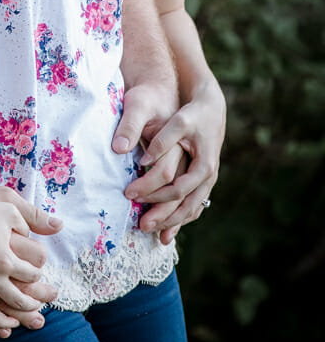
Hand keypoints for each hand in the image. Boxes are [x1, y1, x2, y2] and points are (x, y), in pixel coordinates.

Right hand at [0, 183, 60, 334]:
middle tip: (37, 305)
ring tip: (12, 323)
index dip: (38, 273)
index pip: (30, 274)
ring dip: (3, 321)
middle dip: (30, 305)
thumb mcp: (10, 207)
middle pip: (15, 300)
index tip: (38, 271)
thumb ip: (34, 218)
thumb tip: (55, 226)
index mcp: (5, 259)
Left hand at [113, 80, 225, 243]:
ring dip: (173, 223)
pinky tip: (168, 226)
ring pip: (192, 209)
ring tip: (153, 235)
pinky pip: (194, 204)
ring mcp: (207, 180)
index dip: (153, 194)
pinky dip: (181, 216)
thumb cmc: (192, 113)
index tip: (131, 195)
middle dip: (163, 218)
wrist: (211, 106)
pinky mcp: (202, 179)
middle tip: (140, 226)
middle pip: (185, 206)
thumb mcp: (178, 122)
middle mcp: (208, 177)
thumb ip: (162, 140)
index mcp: (203, 165)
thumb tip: (143, 160)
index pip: (176, 188)